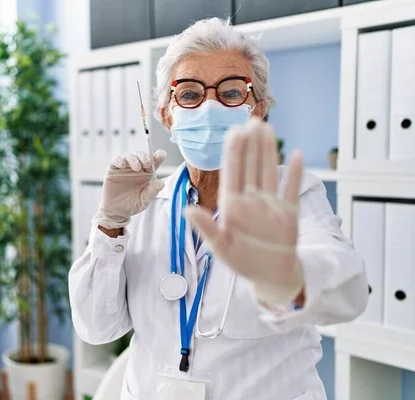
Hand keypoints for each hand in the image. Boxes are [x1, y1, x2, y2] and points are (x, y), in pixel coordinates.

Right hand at [92, 150, 166, 229]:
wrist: (117, 211)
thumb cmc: (132, 205)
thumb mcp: (144, 200)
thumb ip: (152, 191)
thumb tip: (161, 183)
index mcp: (147, 174)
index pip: (154, 161)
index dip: (159, 156)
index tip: (161, 155)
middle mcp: (136, 168)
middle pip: (141, 156)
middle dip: (145, 157)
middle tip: (147, 164)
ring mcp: (124, 168)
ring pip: (129, 156)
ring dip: (133, 159)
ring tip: (136, 168)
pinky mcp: (113, 170)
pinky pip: (115, 160)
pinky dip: (119, 160)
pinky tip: (123, 165)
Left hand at [185, 119, 304, 305]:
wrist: (270, 276)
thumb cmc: (243, 262)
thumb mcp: (221, 248)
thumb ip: (207, 228)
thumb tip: (188, 210)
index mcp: (232, 206)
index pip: (232, 174)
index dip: (233, 153)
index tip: (234, 132)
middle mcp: (251, 200)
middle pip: (251, 167)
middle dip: (250, 144)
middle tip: (251, 120)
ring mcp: (270, 204)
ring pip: (269, 171)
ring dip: (268, 151)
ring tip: (266, 128)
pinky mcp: (289, 212)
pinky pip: (292, 189)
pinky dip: (295, 174)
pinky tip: (296, 155)